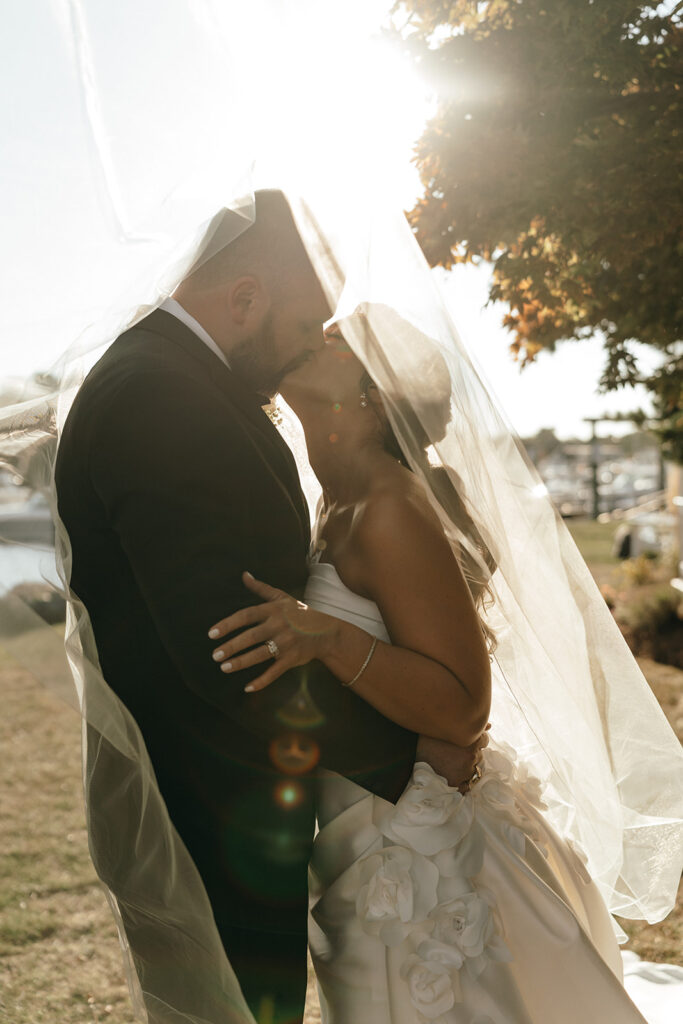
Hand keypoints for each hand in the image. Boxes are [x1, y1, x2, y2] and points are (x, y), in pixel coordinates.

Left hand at [207, 572, 337, 691]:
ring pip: (260, 654)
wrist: (326, 632)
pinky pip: (275, 671)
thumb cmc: (300, 613)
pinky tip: (247, 687)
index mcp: (273, 610)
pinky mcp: (292, 658)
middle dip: (232, 647)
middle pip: (251, 636)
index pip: (246, 616)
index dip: (228, 624)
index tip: (212, 634)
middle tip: (215, 655)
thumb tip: (244, 575)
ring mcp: (286, 643)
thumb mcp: (282, 598)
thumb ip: (261, 588)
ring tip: (224, 667)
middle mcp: (279, 625)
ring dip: (241, 662)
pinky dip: (262, 681)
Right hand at [416, 724, 490, 792]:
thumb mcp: (449, 725)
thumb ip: (470, 724)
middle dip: (471, 755)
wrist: (409, 746)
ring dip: (467, 768)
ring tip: (453, 763)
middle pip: (479, 756)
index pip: (484, 740)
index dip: (475, 740)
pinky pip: (466, 786)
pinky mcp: (454, 782)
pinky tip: (455, 777)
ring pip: (474, 771)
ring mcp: (463, 770)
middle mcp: (471, 755)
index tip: (465, 741)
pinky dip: (463, 783)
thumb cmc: (428, 732)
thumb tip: (489, 726)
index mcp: (471, 738)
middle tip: (456, 753)